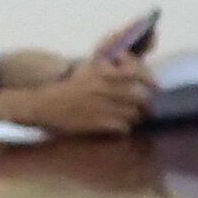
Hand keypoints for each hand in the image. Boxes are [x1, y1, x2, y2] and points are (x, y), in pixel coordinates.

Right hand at [6, 55, 154, 136]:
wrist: (42, 105)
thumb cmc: (67, 88)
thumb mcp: (87, 70)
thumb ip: (110, 69)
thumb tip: (133, 70)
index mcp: (104, 72)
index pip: (138, 74)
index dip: (151, 82)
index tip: (154, 87)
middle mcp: (105, 88)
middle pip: (141, 97)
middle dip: (146, 105)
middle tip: (145, 109)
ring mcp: (102, 106)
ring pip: (134, 114)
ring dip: (135, 118)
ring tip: (130, 119)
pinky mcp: (98, 123)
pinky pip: (123, 127)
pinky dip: (123, 128)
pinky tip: (117, 127)